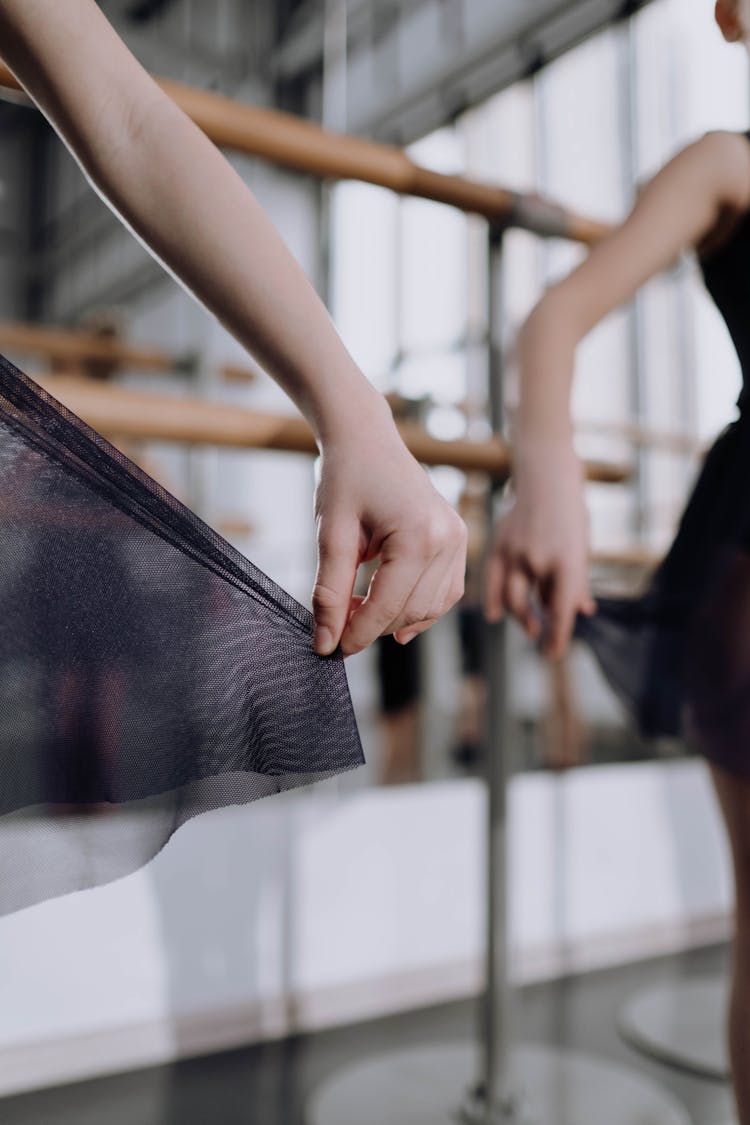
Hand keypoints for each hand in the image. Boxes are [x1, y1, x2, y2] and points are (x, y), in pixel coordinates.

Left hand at [311, 408, 466, 656]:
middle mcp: (448, 539)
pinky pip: (445, 592)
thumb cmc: (346, 478)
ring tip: (358, 610)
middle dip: (372, 627)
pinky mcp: (459, 539)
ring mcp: (460, 539)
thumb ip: (330, 594)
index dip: (356, 634)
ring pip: (430, 608)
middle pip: (409, 611)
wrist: (366, 438)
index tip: (331, 650)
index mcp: (419, 536)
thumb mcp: (331, 536)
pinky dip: (419, 607)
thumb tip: (325, 643)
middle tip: (336, 625)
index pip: (387, 606)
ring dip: (395, 619)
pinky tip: (391, 611)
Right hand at [485, 443, 594, 657]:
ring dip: (519, 615)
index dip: (558, 635)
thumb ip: (578, 581)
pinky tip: (495, 614)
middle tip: (540, 637)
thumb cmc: (571, 513)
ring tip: (529, 625)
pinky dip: (493, 599)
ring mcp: (516, 551)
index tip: (554, 653)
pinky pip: (492, 580)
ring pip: (510, 597)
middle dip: (536, 627)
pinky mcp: (500, 544)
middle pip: (531, 606)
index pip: (561, 610)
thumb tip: (583, 611)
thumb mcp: (581, 548)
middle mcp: (540, 559)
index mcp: (567, 561)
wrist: (548, 477)